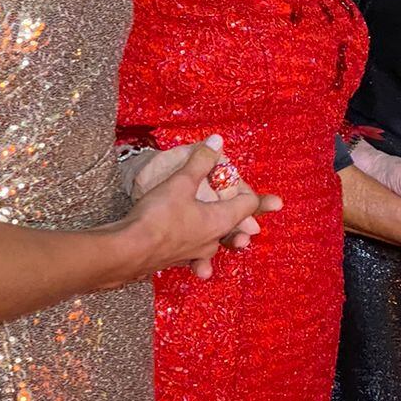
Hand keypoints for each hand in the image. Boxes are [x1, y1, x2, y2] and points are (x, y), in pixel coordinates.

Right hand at [120, 138, 281, 281]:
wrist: (127, 251)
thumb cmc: (158, 215)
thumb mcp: (181, 182)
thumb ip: (201, 161)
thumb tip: (217, 140)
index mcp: (220, 220)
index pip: (248, 207)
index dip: (256, 197)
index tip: (272, 200)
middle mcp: (212, 240)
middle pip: (234, 228)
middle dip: (242, 225)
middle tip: (254, 227)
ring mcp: (194, 254)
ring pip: (214, 244)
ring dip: (220, 240)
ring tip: (228, 242)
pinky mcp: (175, 260)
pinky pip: (194, 254)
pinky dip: (196, 250)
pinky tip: (190, 252)